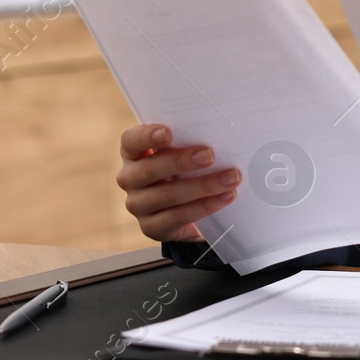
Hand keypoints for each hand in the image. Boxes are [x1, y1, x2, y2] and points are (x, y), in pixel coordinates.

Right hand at [116, 124, 240, 242]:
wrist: (185, 206)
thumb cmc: (185, 168)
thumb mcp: (183, 151)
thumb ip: (191, 140)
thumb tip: (221, 133)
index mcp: (133, 153)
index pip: (131, 141)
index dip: (146, 136)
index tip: (168, 132)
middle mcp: (129, 179)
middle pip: (149, 169)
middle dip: (181, 162)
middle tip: (210, 155)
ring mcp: (138, 205)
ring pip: (167, 196)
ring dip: (202, 186)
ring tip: (230, 179)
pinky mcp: (151, 227)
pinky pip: (178, 217)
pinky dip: (205, 206)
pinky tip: (225, 197)